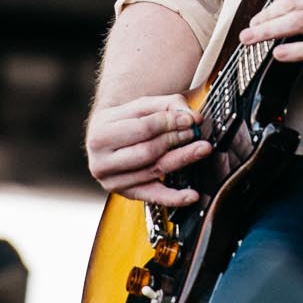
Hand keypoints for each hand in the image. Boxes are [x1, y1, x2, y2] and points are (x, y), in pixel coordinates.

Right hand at [86, 95, 211, 205]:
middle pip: (148, 151)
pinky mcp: (126, 193)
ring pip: (154, 170)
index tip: (190, 119)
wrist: (106, 139)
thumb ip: (167, 105)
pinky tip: (192, 195)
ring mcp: (112, 181)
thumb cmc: (126, 120)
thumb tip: (193, 117)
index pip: (143, 128)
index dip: (170, 123)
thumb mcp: (141, 106)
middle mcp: (101, 161)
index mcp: (100, 134)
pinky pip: (154, 196)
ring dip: (182, 158)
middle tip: (195, 133)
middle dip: (175, 140)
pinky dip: (175, 197)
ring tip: (202, 149)